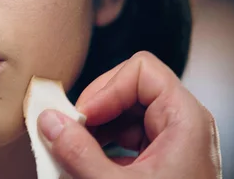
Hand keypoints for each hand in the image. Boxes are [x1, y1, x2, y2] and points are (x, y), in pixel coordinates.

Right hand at [37, 51, 221, 178]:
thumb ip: (78, 152)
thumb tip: (49, 121)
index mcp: (184, 118)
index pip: (142, 70)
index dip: (107, 87)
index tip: (82, 115)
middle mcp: (183, 123)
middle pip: (132, 88)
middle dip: (96, 108)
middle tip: (69, 130)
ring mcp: (174, 140)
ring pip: (127, 112)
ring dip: (96, 128)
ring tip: (73, 149)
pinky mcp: (164, 157)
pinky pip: (129, 135)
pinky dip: (105, 145)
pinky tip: (88, 162)